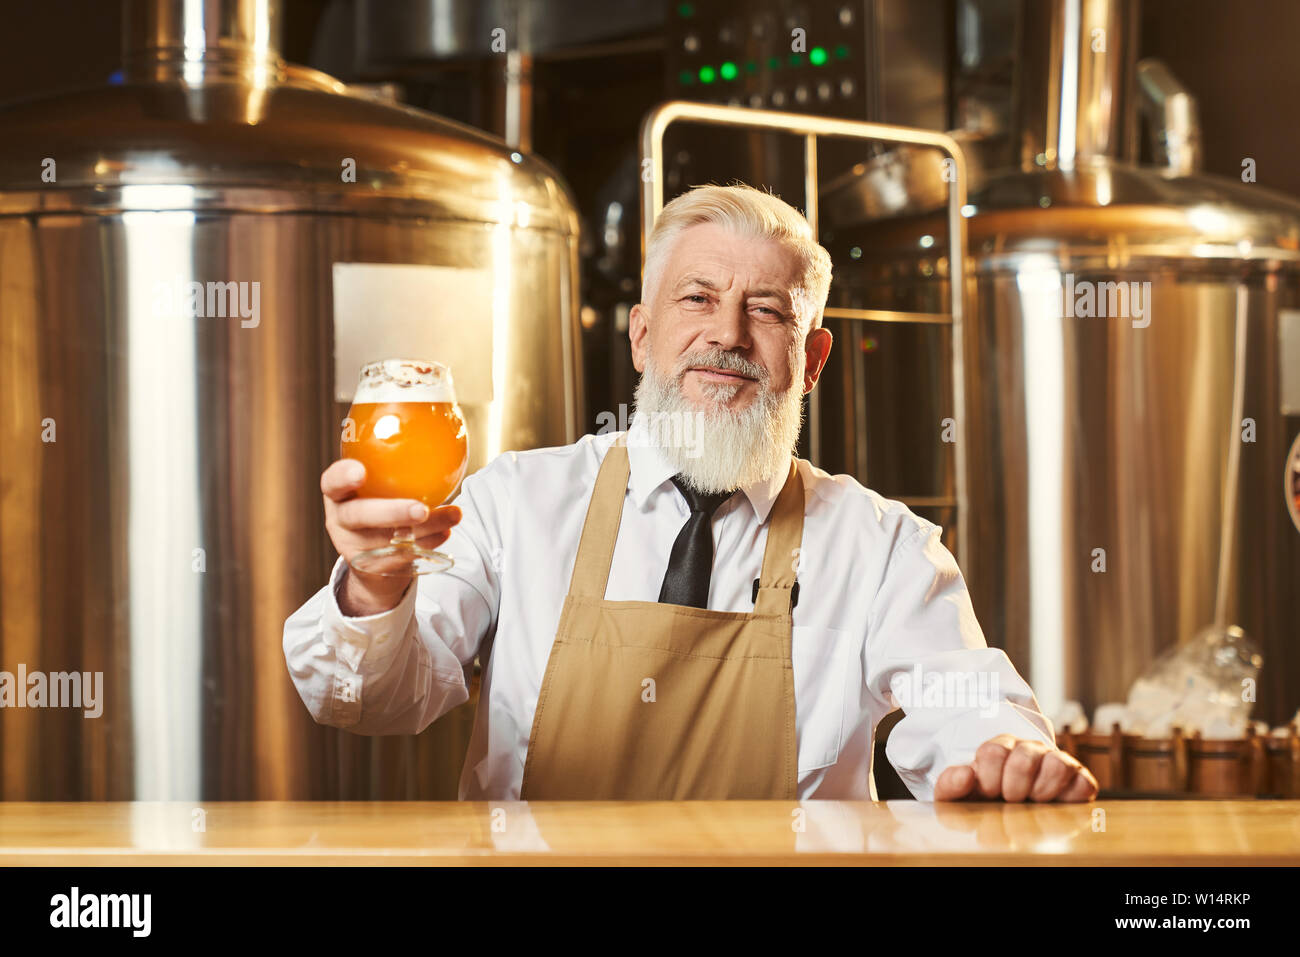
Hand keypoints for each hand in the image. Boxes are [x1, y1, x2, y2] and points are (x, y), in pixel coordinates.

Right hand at [321, 458, 461, 614]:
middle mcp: (342, 520)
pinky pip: (404, 556)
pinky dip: (430, 542)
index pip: (332, 482)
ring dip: (426, 528)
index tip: (360, 471)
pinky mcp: (374, 568)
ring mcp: (355, 547)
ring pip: (389, 539)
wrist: (373, 557)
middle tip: (419, 509)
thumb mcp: (379, 483)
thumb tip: (445, 423)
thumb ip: (396, 462)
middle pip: (359, 516)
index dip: (343, 477)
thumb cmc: (380, 502)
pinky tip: (447, 531)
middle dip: (390, 512)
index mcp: (338, 493)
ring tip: (453, 515)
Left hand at [933, 734, 1098, 802]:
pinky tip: (1056, 804)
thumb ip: (950, 785)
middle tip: (1010, 799)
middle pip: (1025, 758)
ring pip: (1057, 765)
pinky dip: (1071, 796)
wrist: (1010, 806)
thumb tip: (965, 775)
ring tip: (1032, 802)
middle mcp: (1029, 750)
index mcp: (999, 748)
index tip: (988, 793)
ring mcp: (1056, 762)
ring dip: (1041, 791)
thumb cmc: (983, 799)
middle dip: (1014, 787)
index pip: (994, 751)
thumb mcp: (959, 795)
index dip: (988, 777)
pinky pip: (1084, 782)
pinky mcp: (1080, 779)